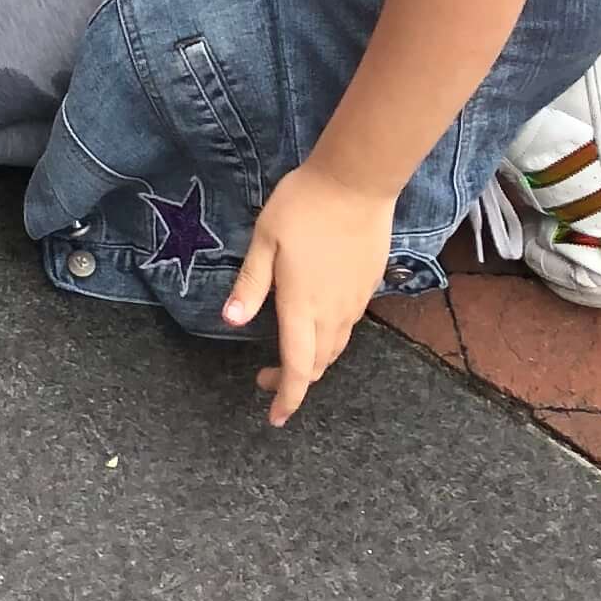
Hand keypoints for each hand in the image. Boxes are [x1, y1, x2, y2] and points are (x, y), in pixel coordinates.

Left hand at [222, 160, 395, 423]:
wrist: (358, 183)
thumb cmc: (304, 207)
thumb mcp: (265, 239)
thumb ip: (251, 284)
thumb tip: (232, 320)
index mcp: (302, 307)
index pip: (296, 368)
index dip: (286, 398)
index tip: (275, 417)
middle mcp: (332, 314)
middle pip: (317, 365)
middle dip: (293, 381)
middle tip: (265, 378)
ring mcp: (354, 303)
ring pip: (334, 349)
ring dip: (312, 362)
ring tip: (288, 355)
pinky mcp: (368, 287)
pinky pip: (347, 328)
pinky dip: (328, 339)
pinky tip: (315, 321)